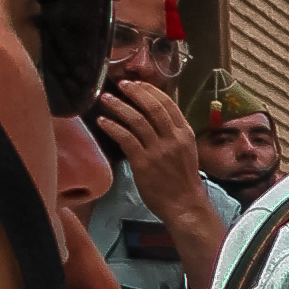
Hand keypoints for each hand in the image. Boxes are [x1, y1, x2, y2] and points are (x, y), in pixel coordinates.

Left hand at [93, 76, 209, 221]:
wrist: (184, 204)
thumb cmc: (182, 179)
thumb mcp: (185, 150)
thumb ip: (171, 133)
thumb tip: (154, 116)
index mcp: (184, 133)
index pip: (168, 104)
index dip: (150, 91)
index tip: (137, 84)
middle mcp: (173, 138)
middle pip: (152, 107)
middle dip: (134, 92)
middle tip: (120, 85)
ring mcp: (158, 150)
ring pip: (137, 120)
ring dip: (119, 106)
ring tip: (106, 99)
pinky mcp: (143, 162)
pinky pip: (126, 138)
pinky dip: (113, 127)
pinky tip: (103, 122)